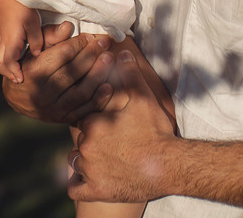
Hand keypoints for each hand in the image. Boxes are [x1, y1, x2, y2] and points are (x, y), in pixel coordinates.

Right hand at [0, 0, 43, 82]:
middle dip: (7, 73)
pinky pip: (0, 52)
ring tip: (16, 72)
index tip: (21, 79)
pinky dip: (5, 60)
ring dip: (6, 67)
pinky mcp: (3, 34)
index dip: (14, 72)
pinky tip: (14, 59)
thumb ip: (36, 40)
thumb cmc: (21, 6)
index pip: (8, 62)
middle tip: (18, 78)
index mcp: (11, 40)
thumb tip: (36, 54)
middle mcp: (3, 41)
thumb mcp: (33, 22)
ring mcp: (1, 38)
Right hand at [3, 24, 115, 123]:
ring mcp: (53, 109)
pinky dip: (99, 99)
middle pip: (74, 71)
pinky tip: (109, 86)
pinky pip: (84, 110)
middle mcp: (43, 92)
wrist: (18, 98)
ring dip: (98, 74)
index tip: (92, 36)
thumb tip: (68, 26)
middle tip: (105, 43)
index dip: (80, 43)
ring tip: (110, 59)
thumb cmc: (28, 66)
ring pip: (81, 91)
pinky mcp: (62, 119)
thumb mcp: (34, 48)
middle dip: (92, 54)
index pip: (62, 54)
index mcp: (34, 72)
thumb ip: (51, 36)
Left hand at [69, 49, 176, 203]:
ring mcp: (89, 170)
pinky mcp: (95, 190)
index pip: (82, 119)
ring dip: (85, 160)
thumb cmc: (155, 131)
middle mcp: (86, 146)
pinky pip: (75, 188)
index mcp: (92, 123)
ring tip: (101, 158)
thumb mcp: (143, 98)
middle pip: (79, 140)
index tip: (104, 123)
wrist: (167, 166)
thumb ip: (129, 74)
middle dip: (90, 140)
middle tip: (107, 142)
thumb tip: (121, 52)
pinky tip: (89, 179)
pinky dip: (79, 184)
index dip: (92, 120)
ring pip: (75, 161)